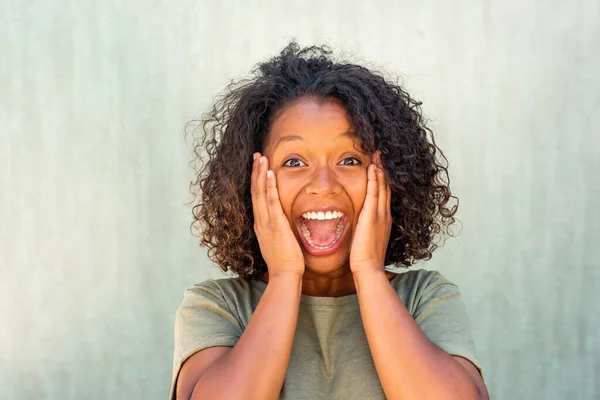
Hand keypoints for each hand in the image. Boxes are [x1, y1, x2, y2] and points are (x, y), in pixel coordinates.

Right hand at [251, 153, 304, 276]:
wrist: (284, 275)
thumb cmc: (284, 262)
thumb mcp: (278, 243)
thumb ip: (278, 232)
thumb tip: (283, 226)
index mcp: (261, 225)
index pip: (256, 198)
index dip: (256, 182)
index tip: (258, 168)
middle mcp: (260, 221)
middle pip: (255, 191)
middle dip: (255, 172)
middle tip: (256, 155)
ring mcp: (266, 222)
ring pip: (260, 193)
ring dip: (260, 173)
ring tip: (261, 157)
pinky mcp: (276, 224)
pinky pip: (271, 201)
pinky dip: (269, 186)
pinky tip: (269, 173)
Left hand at [349, 151, 391, 273]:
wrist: (368, 269)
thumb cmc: (366, 259)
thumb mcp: (367, 241)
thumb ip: (365, 231)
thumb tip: (359, 227)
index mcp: (383, 221)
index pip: (384, 196)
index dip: (383, 181)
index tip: (380, 168)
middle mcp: (385, 215)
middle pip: (386, 188)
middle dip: (384, 171)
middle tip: (382, 156)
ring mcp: (380, 215)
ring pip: (382, 187)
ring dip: (380, 170)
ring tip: (378, 155)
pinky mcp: (372, 216)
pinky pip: (374, 193)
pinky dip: (374, 179)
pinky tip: (373, 167)